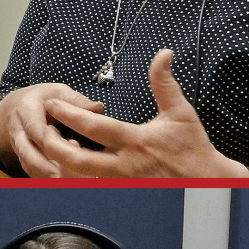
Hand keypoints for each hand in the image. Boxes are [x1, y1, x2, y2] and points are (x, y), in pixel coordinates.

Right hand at [0, 84, 105, 176]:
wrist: (13, 108)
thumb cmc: (40, 99)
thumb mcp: (57, 91)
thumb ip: (76, 101)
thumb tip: (98, 107)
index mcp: (27, 111)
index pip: (35, 128)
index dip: (49, 141)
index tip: (67, 149)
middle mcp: (19, 130)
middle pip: (26, 152)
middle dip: (42, 166)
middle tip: (61, 177)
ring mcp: (18, 145)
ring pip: (27, 164)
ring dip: (43, 174)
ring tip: (64, 180)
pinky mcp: (22, 156)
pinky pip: (29, 170)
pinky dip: (43, 177)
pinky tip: (60, 180)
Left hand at [41, 50, 244, 176]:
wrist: (206, 183)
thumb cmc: (192, 148)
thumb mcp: (180, 112)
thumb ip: (164, 83)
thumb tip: (163, 54)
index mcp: (134, 141)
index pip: (94, 127)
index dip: (70, 114)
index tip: (52, 103)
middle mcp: (123, 165)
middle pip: (76, 160)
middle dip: (53, 145)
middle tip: (42, 130)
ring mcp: (119, 183)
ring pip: (78, 178)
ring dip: (60, 164)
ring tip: (49, 148)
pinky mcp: (119, 193)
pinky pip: (88, 187)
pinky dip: (73, 178)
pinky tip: (65, 167)